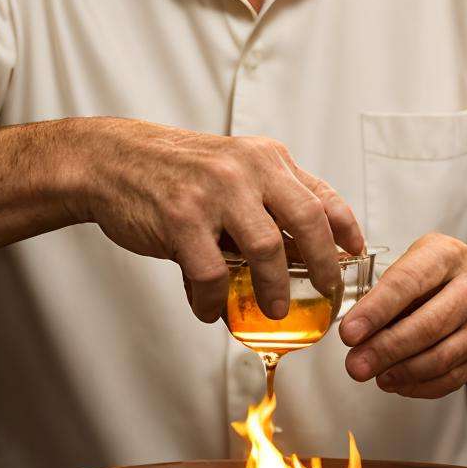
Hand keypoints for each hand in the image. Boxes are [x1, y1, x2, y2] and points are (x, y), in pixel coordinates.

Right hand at [76, 118, 363, 324]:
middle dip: (324, 265)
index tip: (355, 254)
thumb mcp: (231, 167)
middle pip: (307, 222)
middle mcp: (246, 169)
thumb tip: (303, 248)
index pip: (322, 194)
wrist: (111, 161)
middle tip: (325, 291)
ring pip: (268, 250)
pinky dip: (213, 301)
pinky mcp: (182, 219)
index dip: (346, 229)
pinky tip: (209, 308)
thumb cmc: (173, 171)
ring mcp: (215, 192)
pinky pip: (211, 275)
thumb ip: (266, 198)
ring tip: (272, 310)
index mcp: (265, 158)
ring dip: (274, 290)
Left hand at [338, 234, 466, 398]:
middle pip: (429, 325)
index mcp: (444, 257)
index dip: (376, 311)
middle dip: (387, 349)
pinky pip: (453, 376)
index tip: (349, 333)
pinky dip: (422, 385)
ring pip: (443, 356)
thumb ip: (386, 287)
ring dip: (404, 371)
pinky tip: (398, 383)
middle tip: (356, 364)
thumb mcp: (414, 257)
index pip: (407, 284)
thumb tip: (355, 325)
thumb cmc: (440, 269)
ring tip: (376, 376)